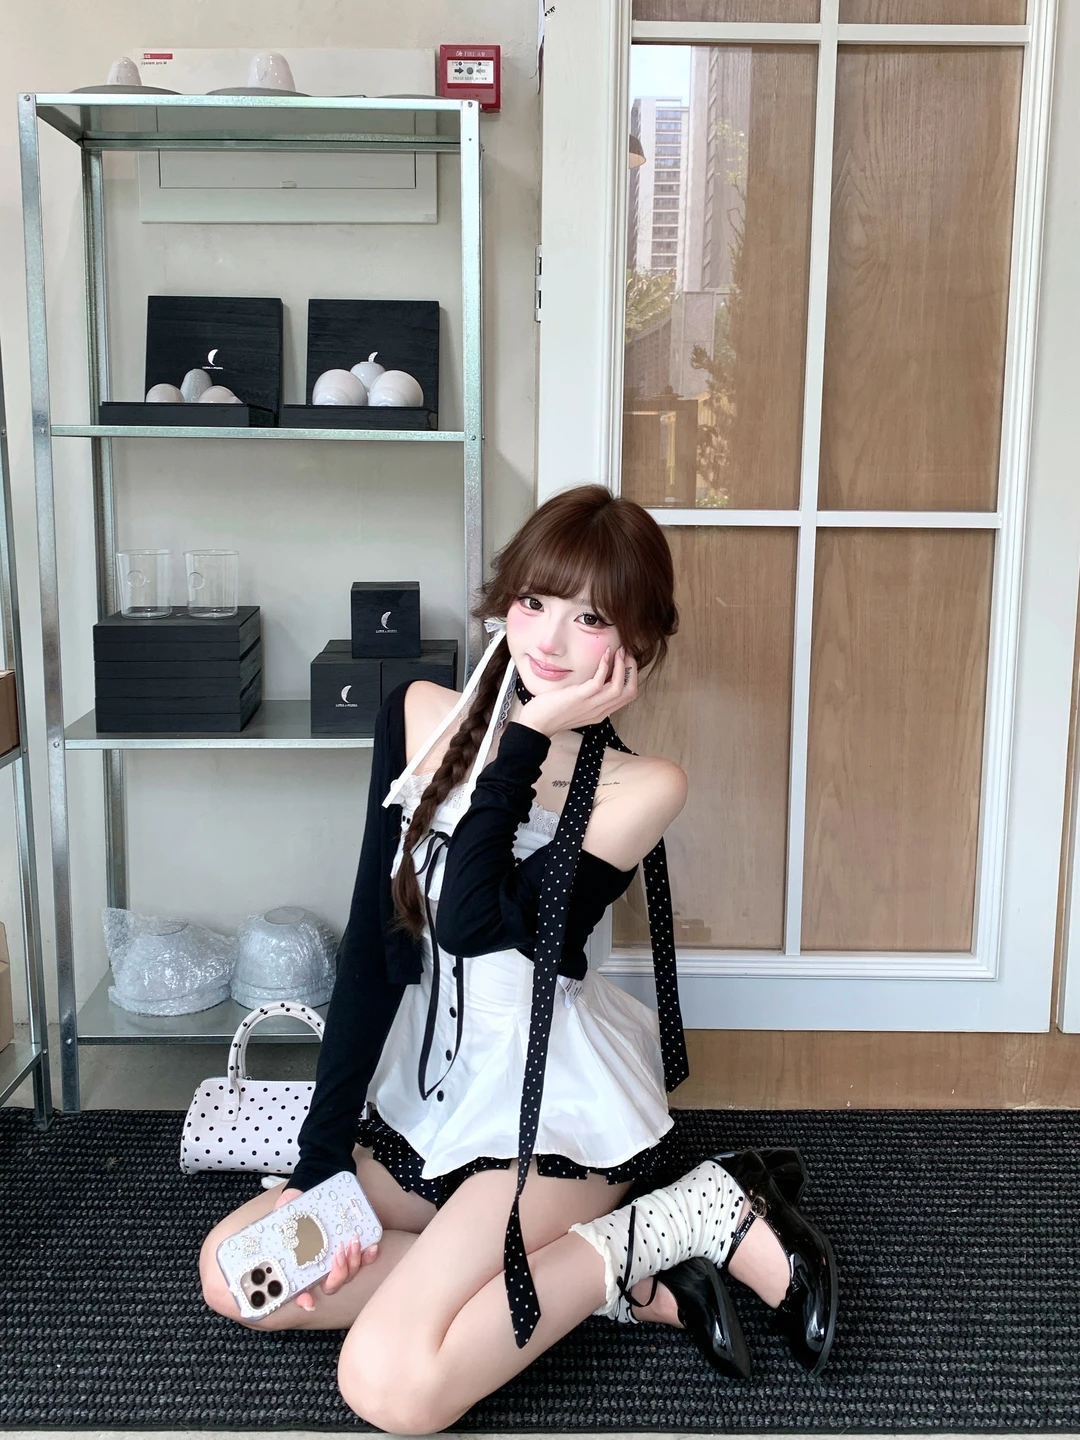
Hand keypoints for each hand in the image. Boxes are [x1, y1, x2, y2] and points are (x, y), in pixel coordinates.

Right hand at [272, 1183, 379, 1312]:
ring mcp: (337, 1261)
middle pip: (332, 1285)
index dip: (304, 1300)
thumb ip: (280, 1224)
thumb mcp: (281, 1216)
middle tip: (337, 1255)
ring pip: (349, 1274)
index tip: (308, 1300)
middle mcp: (319, 1268)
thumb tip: (278, 1227)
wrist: (308, 1192)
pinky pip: (363, 1260)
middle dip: (338, 1274)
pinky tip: (371, 1246)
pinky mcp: (351, 1249)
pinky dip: (368, 1256)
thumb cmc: (293, 1209)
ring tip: (353, 1242)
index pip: (301, 1290)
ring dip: (353, 1261)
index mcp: (300, 1266)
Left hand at [515, 646, 637, 738]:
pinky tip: (604, 654)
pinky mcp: (580, 698)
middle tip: (627, 653)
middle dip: (632, 670)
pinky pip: (599, 682)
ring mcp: (591, 705)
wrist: (536, 723)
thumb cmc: (552, 711)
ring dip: (623, 666)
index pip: (627, 695)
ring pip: (620, 688)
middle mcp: (600, 710)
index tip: (627, 660)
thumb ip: (589, 694)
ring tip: (619, 651)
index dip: (631, 676)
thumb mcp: (577, 704)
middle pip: (630, 692)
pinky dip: (605, 666)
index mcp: (601, 712)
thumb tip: (596, 676)